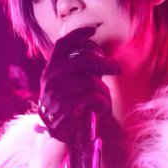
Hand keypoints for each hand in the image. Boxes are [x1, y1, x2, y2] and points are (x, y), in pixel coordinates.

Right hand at [38, 26, 120, 145]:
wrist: (56, 137)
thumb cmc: (66, 109)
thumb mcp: (65, 88)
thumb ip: (76, 73)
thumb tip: (101, 59)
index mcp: (50, 71)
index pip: (62, 46)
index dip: (77, 34)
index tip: (93, 30)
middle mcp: (51, 79)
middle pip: (84, 61)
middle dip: (105, 63)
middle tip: (117, 68)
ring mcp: (57, 94)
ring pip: (92, 82)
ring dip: (104, 93)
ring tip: (105, 102)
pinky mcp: (66, 108)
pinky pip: (93, 97)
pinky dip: (103, 103)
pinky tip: (102, 109)